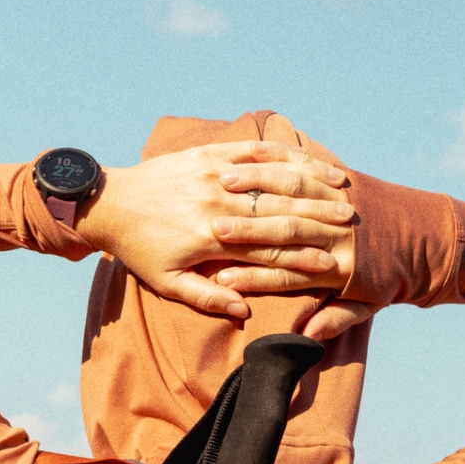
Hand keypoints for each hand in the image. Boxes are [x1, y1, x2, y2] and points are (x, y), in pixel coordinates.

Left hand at [74, 141, 353, 319]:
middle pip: (278, 211)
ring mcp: (214, 175)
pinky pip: (253, 151)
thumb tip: (242, 312)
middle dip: (318, 217)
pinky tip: (308, 158)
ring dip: (311, 184)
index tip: (332, 263)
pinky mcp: (209, 154)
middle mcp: (218, 204)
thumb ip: (207, 298)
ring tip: (342, 190)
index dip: (301, 256)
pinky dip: (284, 155)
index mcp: (212, 239)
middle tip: (352, 225)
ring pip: (273, 178)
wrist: (112, 205)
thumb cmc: (139, 250)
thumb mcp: (167, 283)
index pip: (266, 249)